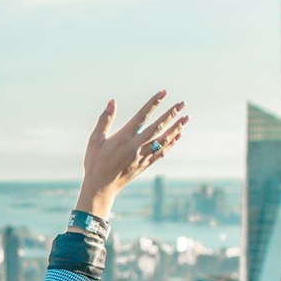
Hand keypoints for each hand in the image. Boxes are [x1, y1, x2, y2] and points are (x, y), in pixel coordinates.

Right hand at [77, 91, 188, 219]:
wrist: (101, 187)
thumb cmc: (95, 162)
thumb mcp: (95, 139)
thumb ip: (105, 119)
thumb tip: (112, 101)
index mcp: (124, 138)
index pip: (142, 116)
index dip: (154, 103)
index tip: (164, 93)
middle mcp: (136, 146)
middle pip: (158, 127)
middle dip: (171, 114)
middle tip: (182, 104)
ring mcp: (143, 156)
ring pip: (163, 140)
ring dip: (176, 127)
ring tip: (186, 117)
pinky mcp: (145, 164)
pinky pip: (162, 152)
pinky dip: (171, 143)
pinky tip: (178, 135)